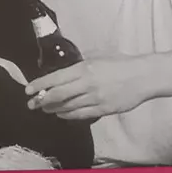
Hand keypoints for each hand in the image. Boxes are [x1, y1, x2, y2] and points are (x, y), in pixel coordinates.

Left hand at [25, 55, 149, 120]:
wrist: (143, 76)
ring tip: (44, 109)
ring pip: (67, 107)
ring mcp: (95, 98)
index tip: (28, 89)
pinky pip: (81, 115)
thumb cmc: (119, 63)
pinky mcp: (104, 109)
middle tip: (32, 103)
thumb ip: (79, 64)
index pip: (55, 78)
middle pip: (57, 95)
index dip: (40, 85)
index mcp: (83, 68)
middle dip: (41, 100)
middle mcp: (87, 84)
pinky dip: (68, 115)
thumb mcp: (96, 57)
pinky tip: (61, 114)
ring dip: (53, 108)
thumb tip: (63, 70)